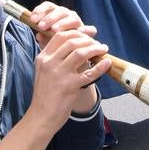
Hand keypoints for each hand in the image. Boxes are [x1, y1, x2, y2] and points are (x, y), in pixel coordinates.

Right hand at [28, 2, 109, 132]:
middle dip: (88, 40)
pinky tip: (106, 63)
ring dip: (95, 49)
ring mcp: (59, 74)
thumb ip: (54, 58)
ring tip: (103, 49)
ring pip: (80, 53)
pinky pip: (89, 73)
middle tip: (97, 43)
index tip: (86, 36)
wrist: (41, 116)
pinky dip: (101, 66)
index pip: (60, 36)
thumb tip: (74, 45)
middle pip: (72, 42)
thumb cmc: (45, 95)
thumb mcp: (43, 72)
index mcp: (43, 58)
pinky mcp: (70, 86)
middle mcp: (50, 63)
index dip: (76, 33)